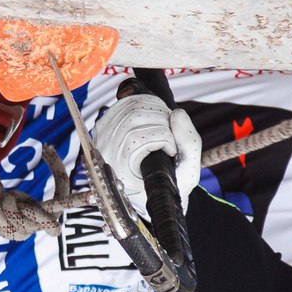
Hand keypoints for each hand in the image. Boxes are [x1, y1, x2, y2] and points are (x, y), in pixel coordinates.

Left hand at [90, 93, 202, 217]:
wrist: (149, 188)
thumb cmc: (167, 184)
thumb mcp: (187, 174)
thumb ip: (189, 144)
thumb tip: (178, 113)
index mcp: (120, 169)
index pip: (138, 138)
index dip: (164, 138)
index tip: (172, 151)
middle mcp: (105, 151)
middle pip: (135, 117)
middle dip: (163, 120)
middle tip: (172, 134)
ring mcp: (102, 136)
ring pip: (131, 106)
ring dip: (157, 109)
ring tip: (167, 126)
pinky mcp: (104, 124)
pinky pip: (126, 102)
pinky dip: (147, 102)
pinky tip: (157, 116)